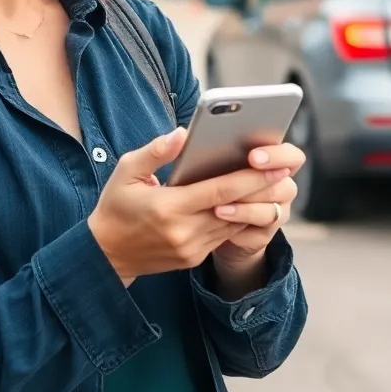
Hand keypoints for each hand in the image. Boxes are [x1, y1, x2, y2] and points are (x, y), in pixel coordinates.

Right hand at [87, 128, 287, 285]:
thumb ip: (155, 152)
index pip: (220, 191)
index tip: (273, 164)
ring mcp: (191, 249)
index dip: (250, 178)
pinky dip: (239, 219)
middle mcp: (184, 232)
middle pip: (234, 208)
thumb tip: (183, 133)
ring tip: (274, 182)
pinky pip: (224, 236)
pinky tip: (251, 202)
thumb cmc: (116, 207)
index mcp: (168, 208)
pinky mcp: (194, 258)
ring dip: (255, 204)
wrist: (106, 256)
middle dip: (262, 188)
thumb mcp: (125, 171)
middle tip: (285, 169)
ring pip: (234, 225)